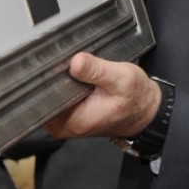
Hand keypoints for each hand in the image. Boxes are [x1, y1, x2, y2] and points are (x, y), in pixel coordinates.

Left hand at [44, 53, 162, 138]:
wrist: (145, 111)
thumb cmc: (136, 98)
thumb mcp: (121, 78)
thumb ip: (97, 70)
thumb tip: (75, 62)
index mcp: (75, 120)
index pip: (44, 97)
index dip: (48, 77)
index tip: (57, 62)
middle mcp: (64, 126)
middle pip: (42, 97)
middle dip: (54, 77)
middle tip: (70, 63)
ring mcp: (63, 124)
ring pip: (48, 97)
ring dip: (58, 81)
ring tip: (74, 70)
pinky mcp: (67, 118)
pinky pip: (55, 100)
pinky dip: (63, 87)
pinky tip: (74, 78)